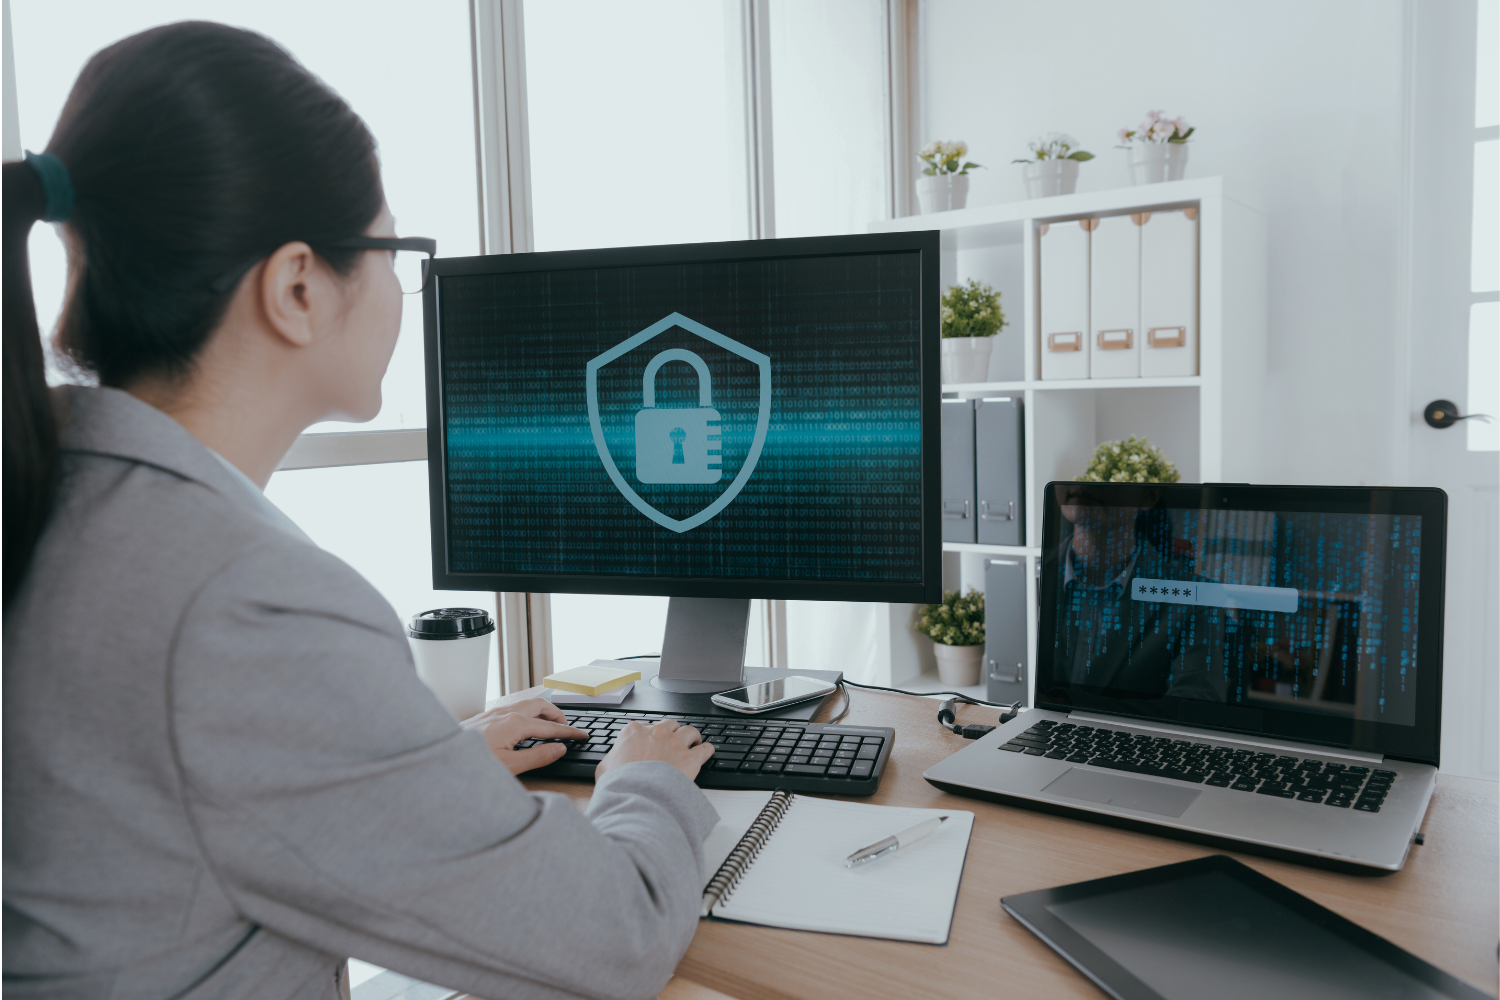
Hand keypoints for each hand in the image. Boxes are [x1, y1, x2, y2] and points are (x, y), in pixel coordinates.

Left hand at [460, 698, 588, 774]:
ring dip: (542, 711)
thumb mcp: (510, 766)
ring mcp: (493, 713)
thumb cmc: (472, 765)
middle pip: (540, 705)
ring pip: (525, 704)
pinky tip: (523, 725)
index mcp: (516, 724)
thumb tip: (560, 748)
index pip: (551, 727)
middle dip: (557, 714)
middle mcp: (506, 713)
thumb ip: (538, 756)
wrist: (440, 757)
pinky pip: (512, 707)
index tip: (582, 736)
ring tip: (549, 723)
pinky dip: (527, 712)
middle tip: (568, 726)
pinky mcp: (484, 717)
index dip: (569, 732)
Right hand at [595, 719, 714, 782]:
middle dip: (671, 732)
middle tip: (672, 741)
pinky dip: (707, 749)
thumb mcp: (604, 768)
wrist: (637, 796)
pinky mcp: (690, 758)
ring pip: (689, 731)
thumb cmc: (619, 783)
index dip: (649, 736)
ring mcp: (675, 744)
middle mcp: (657, 733)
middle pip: (669, 725)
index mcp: (634, 732)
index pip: (644, 727)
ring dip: (692, 736)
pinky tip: (707, 751)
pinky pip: (705, 749)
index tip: (650, 742)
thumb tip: (613, 760)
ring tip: (694, 741)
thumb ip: (611, 758)